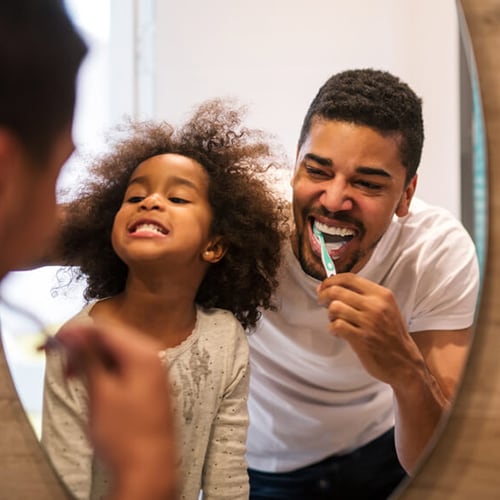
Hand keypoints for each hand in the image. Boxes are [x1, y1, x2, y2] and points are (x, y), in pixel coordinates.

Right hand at [55, 319, 177, 499]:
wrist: (149, 468)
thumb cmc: (127, 436)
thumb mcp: (100, 392)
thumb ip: (88, 358)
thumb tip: (76, 336)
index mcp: (144, 354)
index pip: (106, 330)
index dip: (78, 333)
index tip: (58, 340)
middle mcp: (154, 358)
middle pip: (114, 339)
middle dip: (86, 348)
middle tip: (65, 363)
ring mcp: (155, 372)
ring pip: (119, 353)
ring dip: (94, 360)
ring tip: (74, 376)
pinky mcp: (152, 385)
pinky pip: (127, 367)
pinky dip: (108, 371)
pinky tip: (94, 384)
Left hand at [317, 273, 423, 386]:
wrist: (404, 362)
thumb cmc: (391, 334)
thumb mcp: (385, 308)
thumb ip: (363, 296)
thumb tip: (332, 287)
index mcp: (381, 295)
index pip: (350, 278)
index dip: (331, 280)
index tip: (324, 286)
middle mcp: (375, 306)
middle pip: (337, 291)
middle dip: (324, 295)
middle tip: (322, 302)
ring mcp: (368, 322)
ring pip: (335, 307)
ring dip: (330, 314)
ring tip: (335, 320)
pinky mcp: (361, 338)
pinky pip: (336, 325)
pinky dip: (333, 328)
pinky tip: (338, 332)